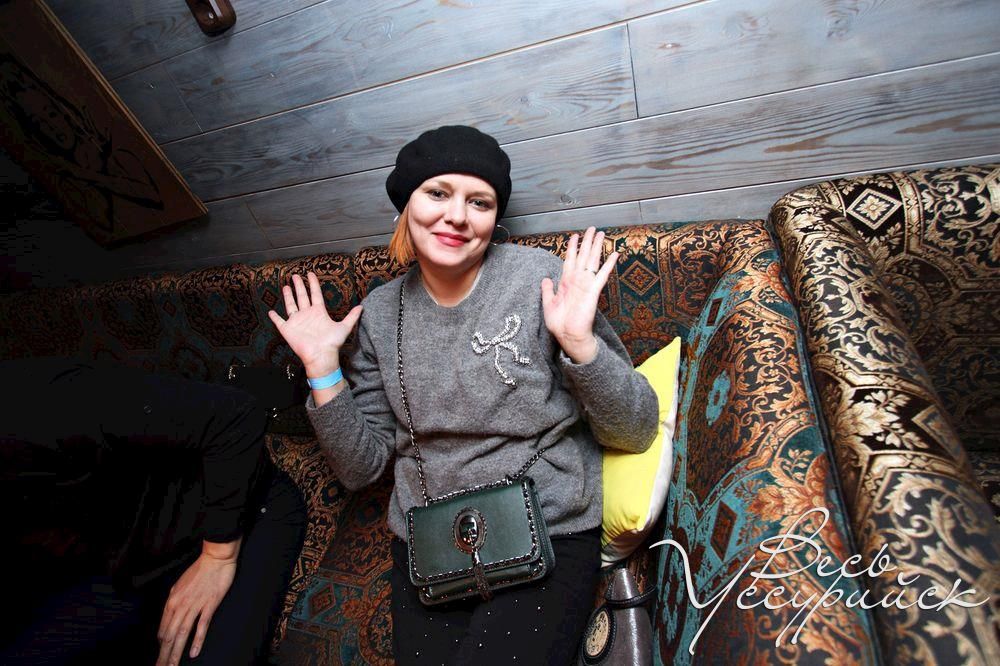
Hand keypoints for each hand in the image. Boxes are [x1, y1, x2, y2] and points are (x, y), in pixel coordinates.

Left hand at [156, 540, 240, 664]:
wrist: (216, 558)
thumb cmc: (200, 570)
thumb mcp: (181, 585)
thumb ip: (176, 601)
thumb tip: (173, 616)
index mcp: (172, 600)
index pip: (163, 629)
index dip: (161, 644)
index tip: (161, 655)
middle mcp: (180, 605)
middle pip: (170, 635)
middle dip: (164, 655)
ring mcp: (195, 606)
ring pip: (182, 634)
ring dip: (176, 653)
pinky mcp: (209, 605)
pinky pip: (201, 626)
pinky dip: (197, 641)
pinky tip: (193, 653)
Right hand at [268, 272, 362, 375]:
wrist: (321, 356)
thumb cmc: (332, 343)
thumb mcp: (344, 327)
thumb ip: (352, 316)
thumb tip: (362, 307)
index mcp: (318, 312)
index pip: (315, 294)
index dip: (313, 284)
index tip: (310, 274)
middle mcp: (307, 314)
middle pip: (302, 296)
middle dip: (299, 286)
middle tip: (295, 275)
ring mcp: (297, 321)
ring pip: (291, 305)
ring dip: (288, 296)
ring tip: (286, 286)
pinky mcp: (288, 329)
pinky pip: (279, 321)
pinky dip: (274, 317)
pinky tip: (270, 311)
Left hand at [541, 226, 617, 363]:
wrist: (568, 336)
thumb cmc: (559, 324)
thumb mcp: (548, 304)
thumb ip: (547, 290)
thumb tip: (545, 279)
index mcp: (566, 283)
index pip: (570, 260)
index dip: (572, 248)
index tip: (575, 236)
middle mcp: (577, 281)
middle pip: (583, 257)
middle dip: (587, 242)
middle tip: (592, 229)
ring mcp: (586, 285)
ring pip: (592, 261)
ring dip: (596, 247)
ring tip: (601, 234)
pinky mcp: (593, 292)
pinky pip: (602, 275)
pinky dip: (608, 264)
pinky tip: (614, 254)